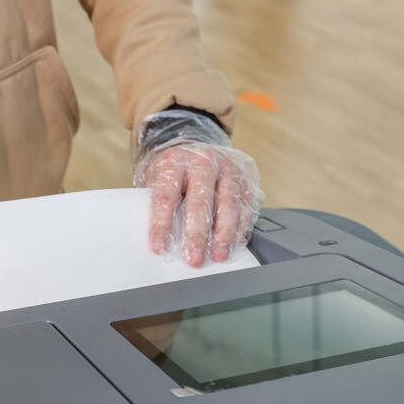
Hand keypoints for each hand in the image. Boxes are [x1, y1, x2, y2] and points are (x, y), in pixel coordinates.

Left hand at [134, 109, 262, 266]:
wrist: (197, 144)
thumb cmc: (174, 170)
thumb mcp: (156, 178)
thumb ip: (156, 202)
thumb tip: (159, 239)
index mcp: (175, 161)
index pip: (166, 195)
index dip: (162, 224)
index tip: (159, 248)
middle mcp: (203, 162)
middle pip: (201, 201)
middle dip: (197, 234)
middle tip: (194, 258)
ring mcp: (228, 168)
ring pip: (229, 203)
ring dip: (224, 234)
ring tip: (219, 255)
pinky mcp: (247, 176)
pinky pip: (247, 204)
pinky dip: (242, 226)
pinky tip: (235, 243)